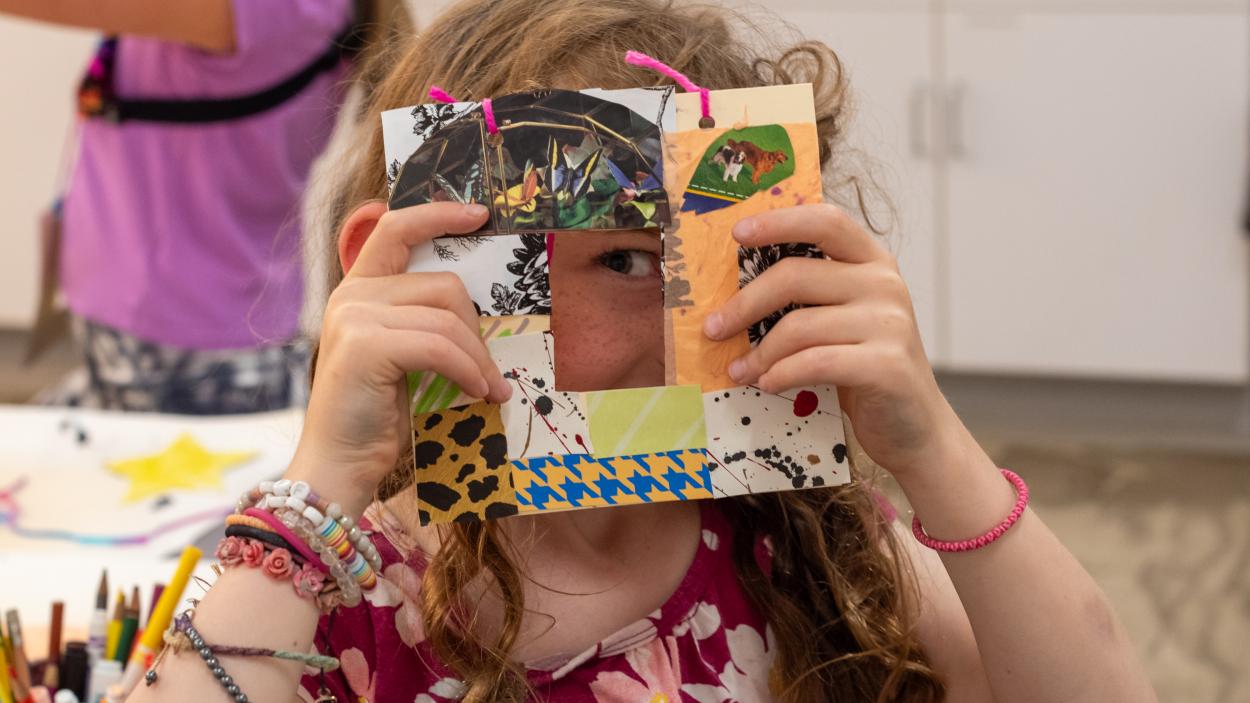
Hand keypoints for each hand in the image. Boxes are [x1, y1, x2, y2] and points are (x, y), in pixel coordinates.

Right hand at [290, 202, 511, 515]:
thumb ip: (422, 320)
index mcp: (359, 289)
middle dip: (477, 330)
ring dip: (478, 359)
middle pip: (443, 285)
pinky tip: (479, 393)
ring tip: (489, 389)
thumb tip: (477, 308)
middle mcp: (352, 295)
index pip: (396, 229)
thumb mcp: (402, 355)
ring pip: (447, 318)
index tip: (480, 215)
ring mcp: (354, 317)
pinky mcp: (364, 345)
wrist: (340, 463)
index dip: (439, 214)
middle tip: (491, 371)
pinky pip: (440, 346)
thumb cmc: (377, 414)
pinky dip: (469, 371)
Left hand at [703, 203, 964, 477]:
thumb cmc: (863, 366)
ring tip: (740, 371)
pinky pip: (814, 362)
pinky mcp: (887, 366)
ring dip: (758, 353)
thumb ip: (808, 294)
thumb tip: (732, 291)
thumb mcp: (842, 318)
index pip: (826, 221)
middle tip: (713, 329)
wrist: (914, 424)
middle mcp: (884, 284)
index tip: (737, 234)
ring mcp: (889, 324)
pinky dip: (782, 374)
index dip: (779, 222)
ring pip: (799, 326)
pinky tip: (768, 384)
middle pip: (795, 275)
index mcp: (872, 261)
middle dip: (744, 304)